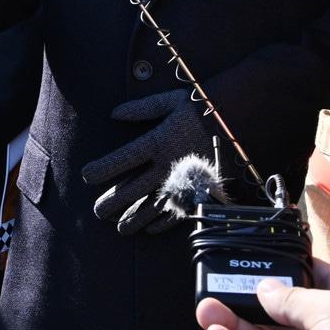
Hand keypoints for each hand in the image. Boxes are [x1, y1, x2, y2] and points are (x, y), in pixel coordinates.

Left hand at [80, 88, 211, 234]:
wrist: (242, 120)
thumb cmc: (204, 107)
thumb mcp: (172, 100)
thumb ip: (142, 108)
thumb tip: (115, 113)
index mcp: (159, 140)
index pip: (124, 158)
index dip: (103, 168)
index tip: (87, 176)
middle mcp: (168, 164)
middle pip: (134, 187)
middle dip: (114, 201)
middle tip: (97, 211)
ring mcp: (184, 180)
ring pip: (154, 205)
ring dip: (135, 218)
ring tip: (120, 228)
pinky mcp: (200, 190)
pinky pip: (179, 211)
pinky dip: (163, 222)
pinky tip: (149, 229)